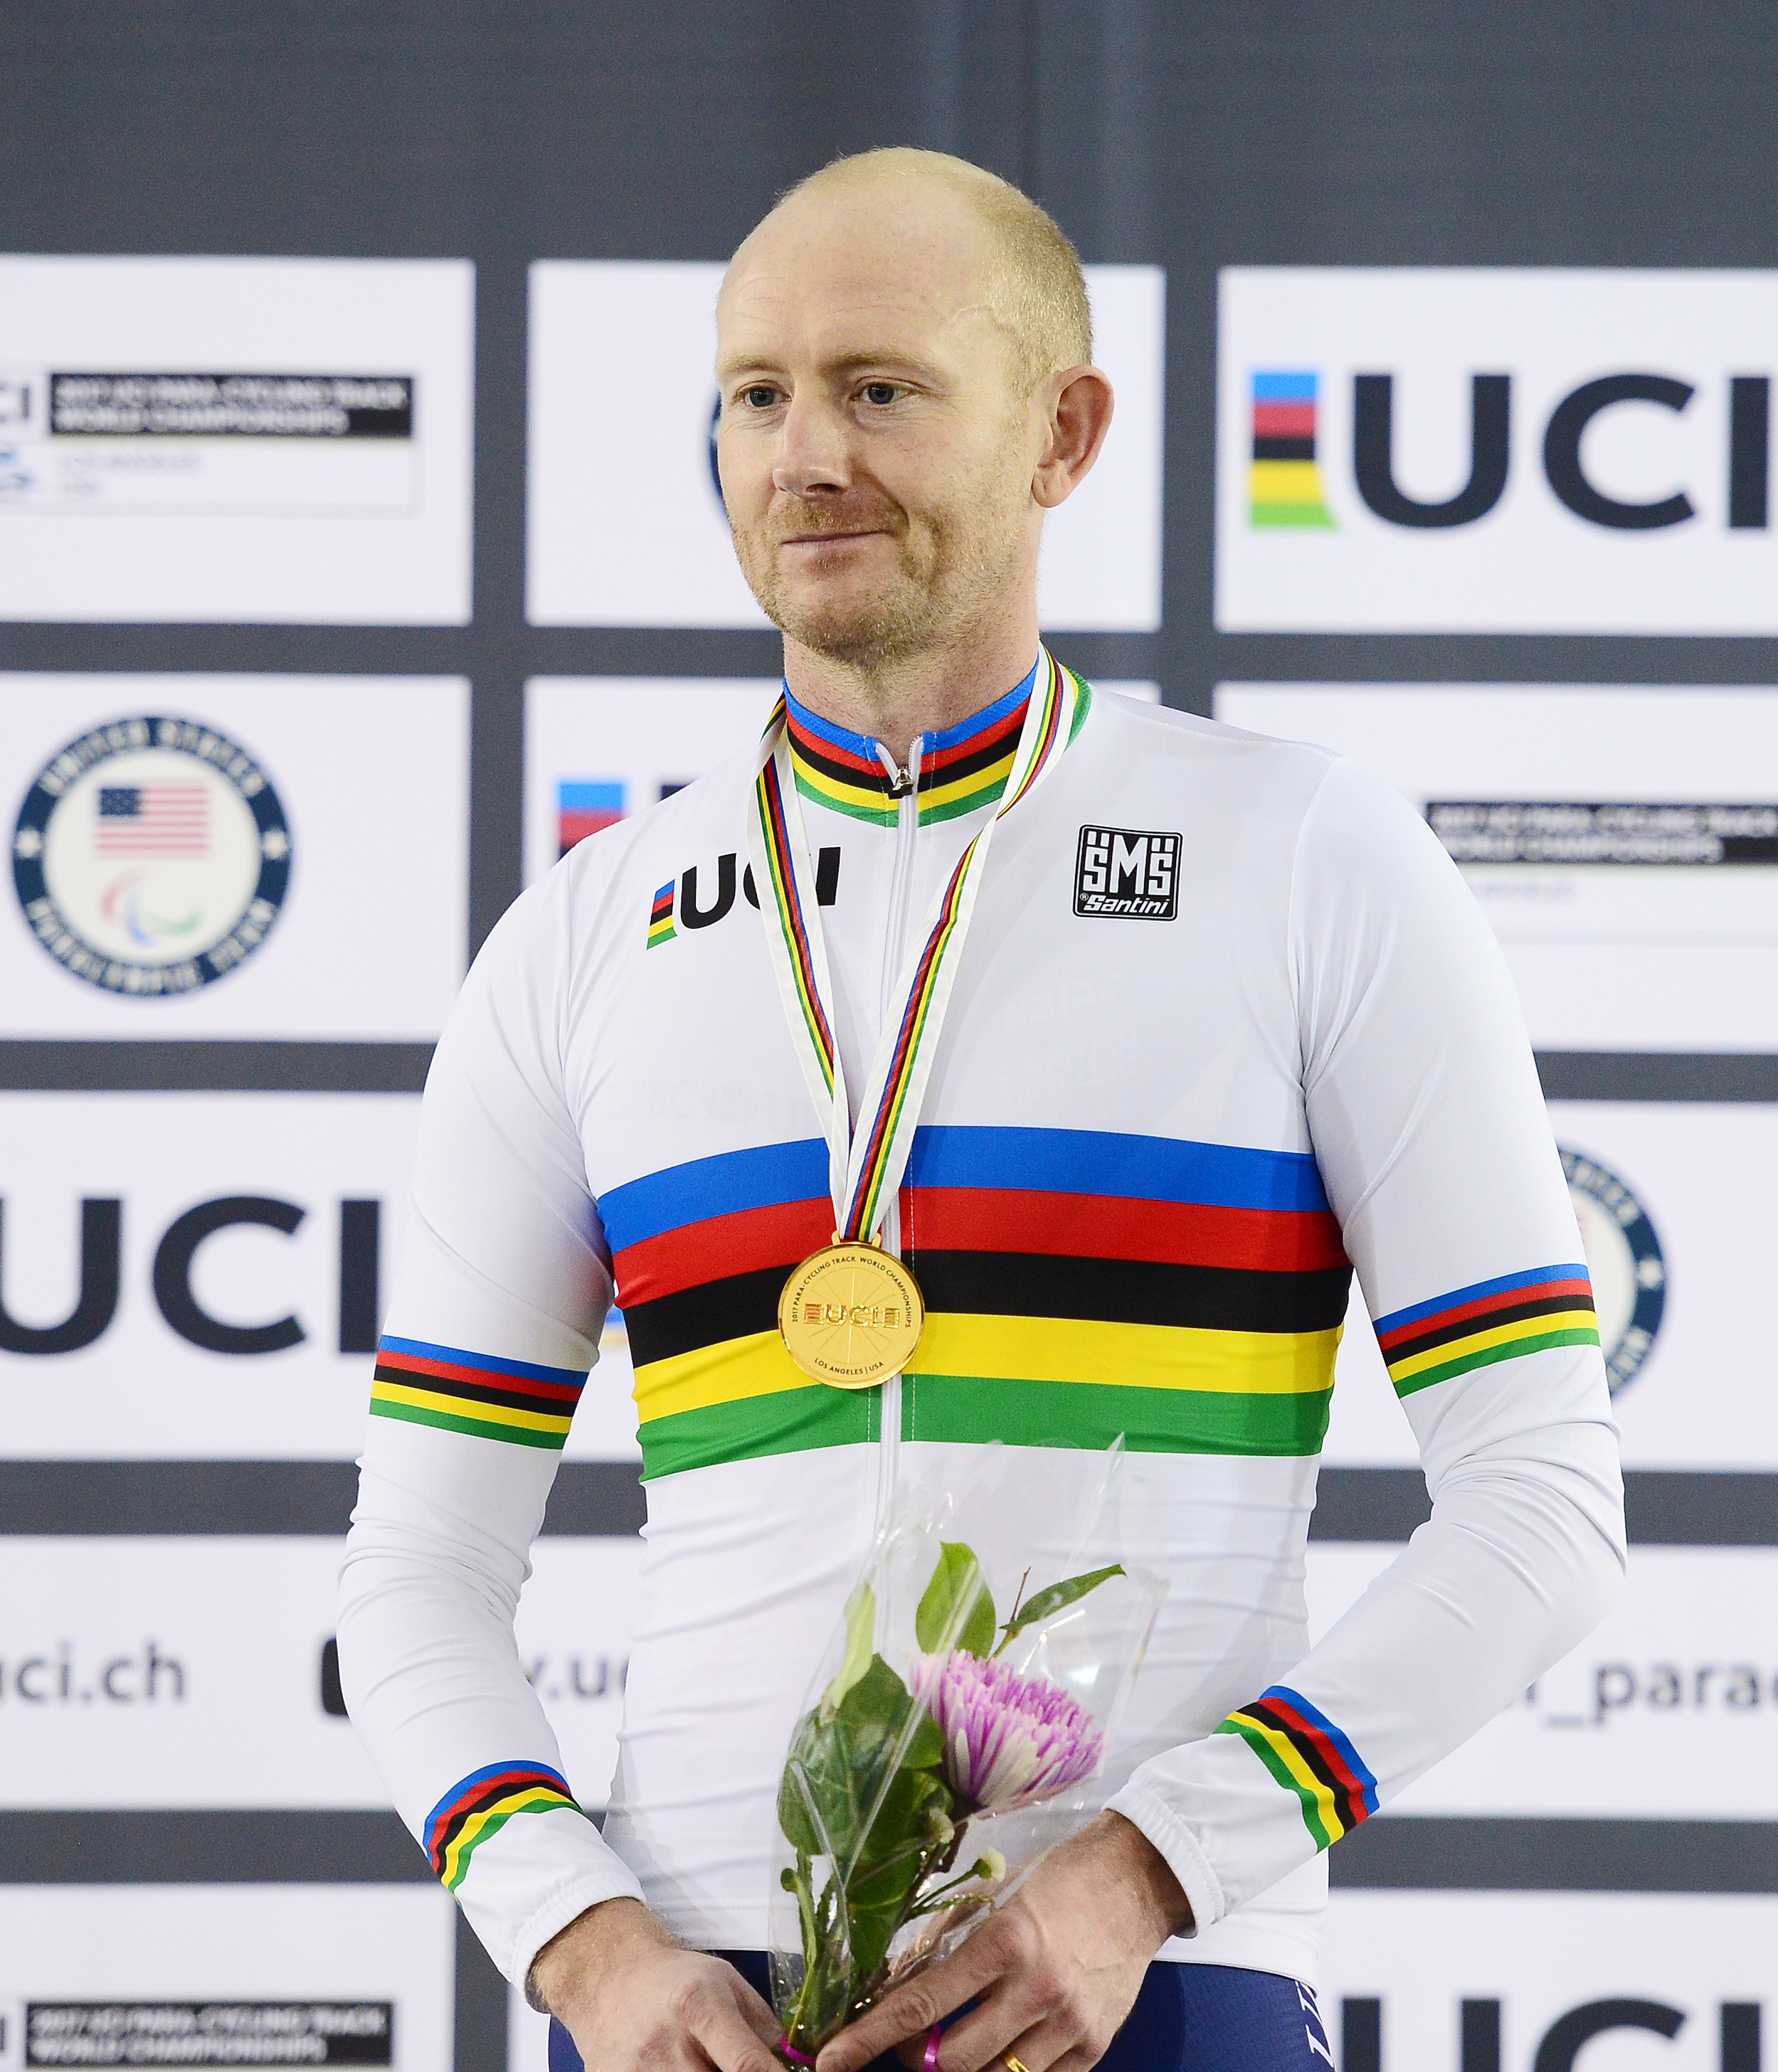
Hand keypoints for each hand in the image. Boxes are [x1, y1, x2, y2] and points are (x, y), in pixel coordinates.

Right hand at [532, 1897, 783, 2071]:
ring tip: (707, 2063)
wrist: (610, 1979)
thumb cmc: (675, 1980)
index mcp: (698, 2005)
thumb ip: (761, 2026)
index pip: (746, 2064)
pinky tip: (682, 2070)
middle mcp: (665, 2043)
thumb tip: (791, 2064)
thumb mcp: (725, 1982)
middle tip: (739, 2066)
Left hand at [815, 1812, 1189, 2071]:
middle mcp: (1036, 1989)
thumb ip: (958, 1945)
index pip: (922, 2004)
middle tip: (911, 2043)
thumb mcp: (1002, 1898)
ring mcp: (1068, 2025)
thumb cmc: (1063, 1877)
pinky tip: (1004, 2045)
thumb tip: (907, 1983)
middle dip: (918, 2059)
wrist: (1139, 1880)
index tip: (834, 2059)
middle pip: (953, 2061)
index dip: (871, 2037)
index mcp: (1006, 1941)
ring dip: (964, 2070)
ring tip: (958, 2044)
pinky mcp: (1093, 2046)